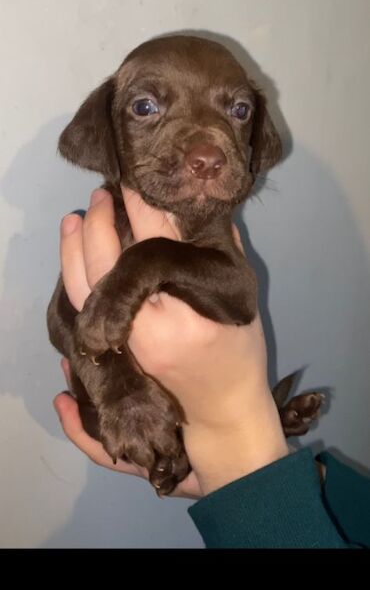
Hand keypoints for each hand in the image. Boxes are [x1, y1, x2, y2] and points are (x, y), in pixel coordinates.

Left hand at [54, 187, 288, 495]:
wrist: (222, 408)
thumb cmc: (238, 349)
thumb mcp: (241, 291)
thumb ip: (219, 244)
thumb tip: (193, 201)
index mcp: (189, 307)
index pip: (156, 243)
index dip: (140, 207)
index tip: (129, 180)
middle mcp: (150, 326)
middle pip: (109, 264)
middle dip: (100, 222)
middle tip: (101, 194)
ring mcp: (124, 344)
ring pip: (85, 288)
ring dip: (75, 248)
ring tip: (76, 217)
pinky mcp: (111, 353)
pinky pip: (82, 309)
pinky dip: (73, 277)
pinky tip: (74, 255)